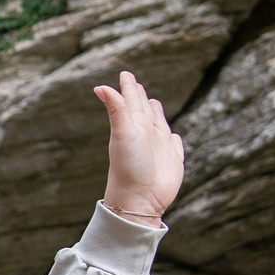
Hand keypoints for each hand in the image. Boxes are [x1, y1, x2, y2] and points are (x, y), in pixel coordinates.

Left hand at [93, 70, 182, 223]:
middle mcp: (146, 135)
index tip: (125, 75)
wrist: (140, 199)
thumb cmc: (128, 167)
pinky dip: (175, 140)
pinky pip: (175, 146)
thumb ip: (116, 110)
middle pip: (144, 110)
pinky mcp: (173, 161)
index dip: (129, 88)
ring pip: (159, 125)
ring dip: (157, 114)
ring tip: (154, 103)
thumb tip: (100, 87)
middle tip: (136, 84)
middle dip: (140, 97)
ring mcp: (159, 148)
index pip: (130, 101)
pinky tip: (173, 137)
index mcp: (134, 126)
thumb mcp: (122, 134)